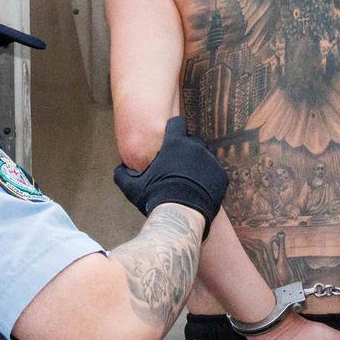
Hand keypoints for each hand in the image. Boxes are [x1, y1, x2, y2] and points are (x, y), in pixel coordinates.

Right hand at [113, 117, 226, 235]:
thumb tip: (118, 169)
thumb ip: (123, 174)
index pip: (177, 124)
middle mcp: (196, 147)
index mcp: (175, 143)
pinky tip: (199, 190)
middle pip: (192, 140)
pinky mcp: (221, 175)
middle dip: (185, 149)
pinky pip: (215, 171)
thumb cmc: (156, 197)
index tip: (170, 139)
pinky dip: (208, 178)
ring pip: (204, 156)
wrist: (182, 216)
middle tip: (177, 166)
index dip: (173, 130)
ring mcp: (211, 160)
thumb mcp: (133, 187)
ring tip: (188, 180)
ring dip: (197, 163)